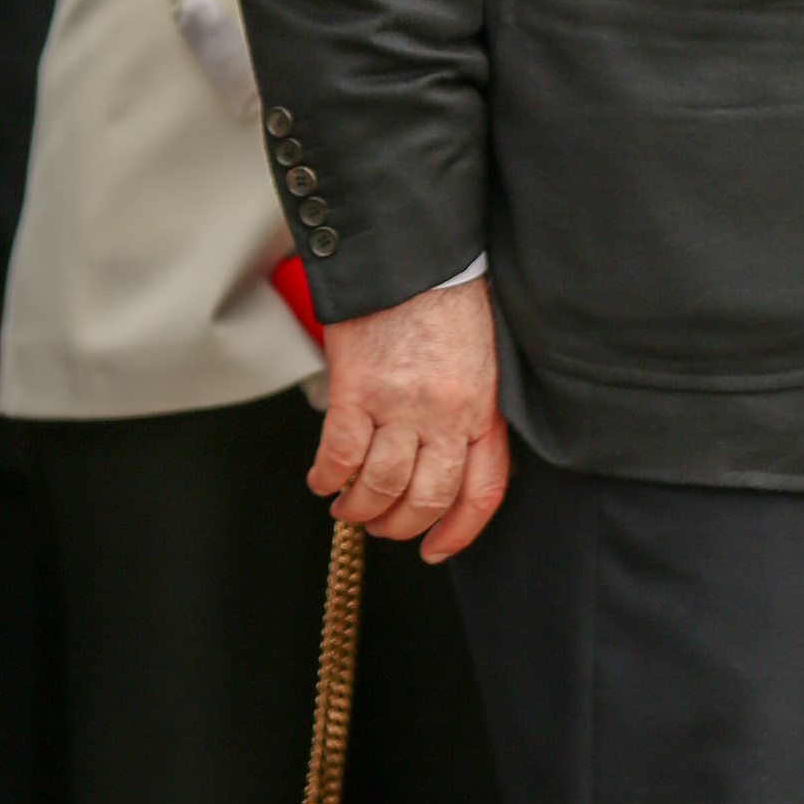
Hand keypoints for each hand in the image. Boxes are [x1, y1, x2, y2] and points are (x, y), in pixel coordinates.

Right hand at [312, 279, 509, 561]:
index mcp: (482, 407)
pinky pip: (338, 456)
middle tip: (381, 524)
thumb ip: (469, 410)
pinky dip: (327, 478)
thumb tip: (447, 460)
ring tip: (348, 505)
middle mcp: (444, 413)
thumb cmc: (446, 298)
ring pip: (380, 487)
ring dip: (359, 508)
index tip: (435, 549)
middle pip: (426, 498)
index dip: (458, 531)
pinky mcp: (356, 389)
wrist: (410, 253)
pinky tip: (322, 480)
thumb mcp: (480, 359)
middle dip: (400, 526)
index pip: (481, 489)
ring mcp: (400, 404)